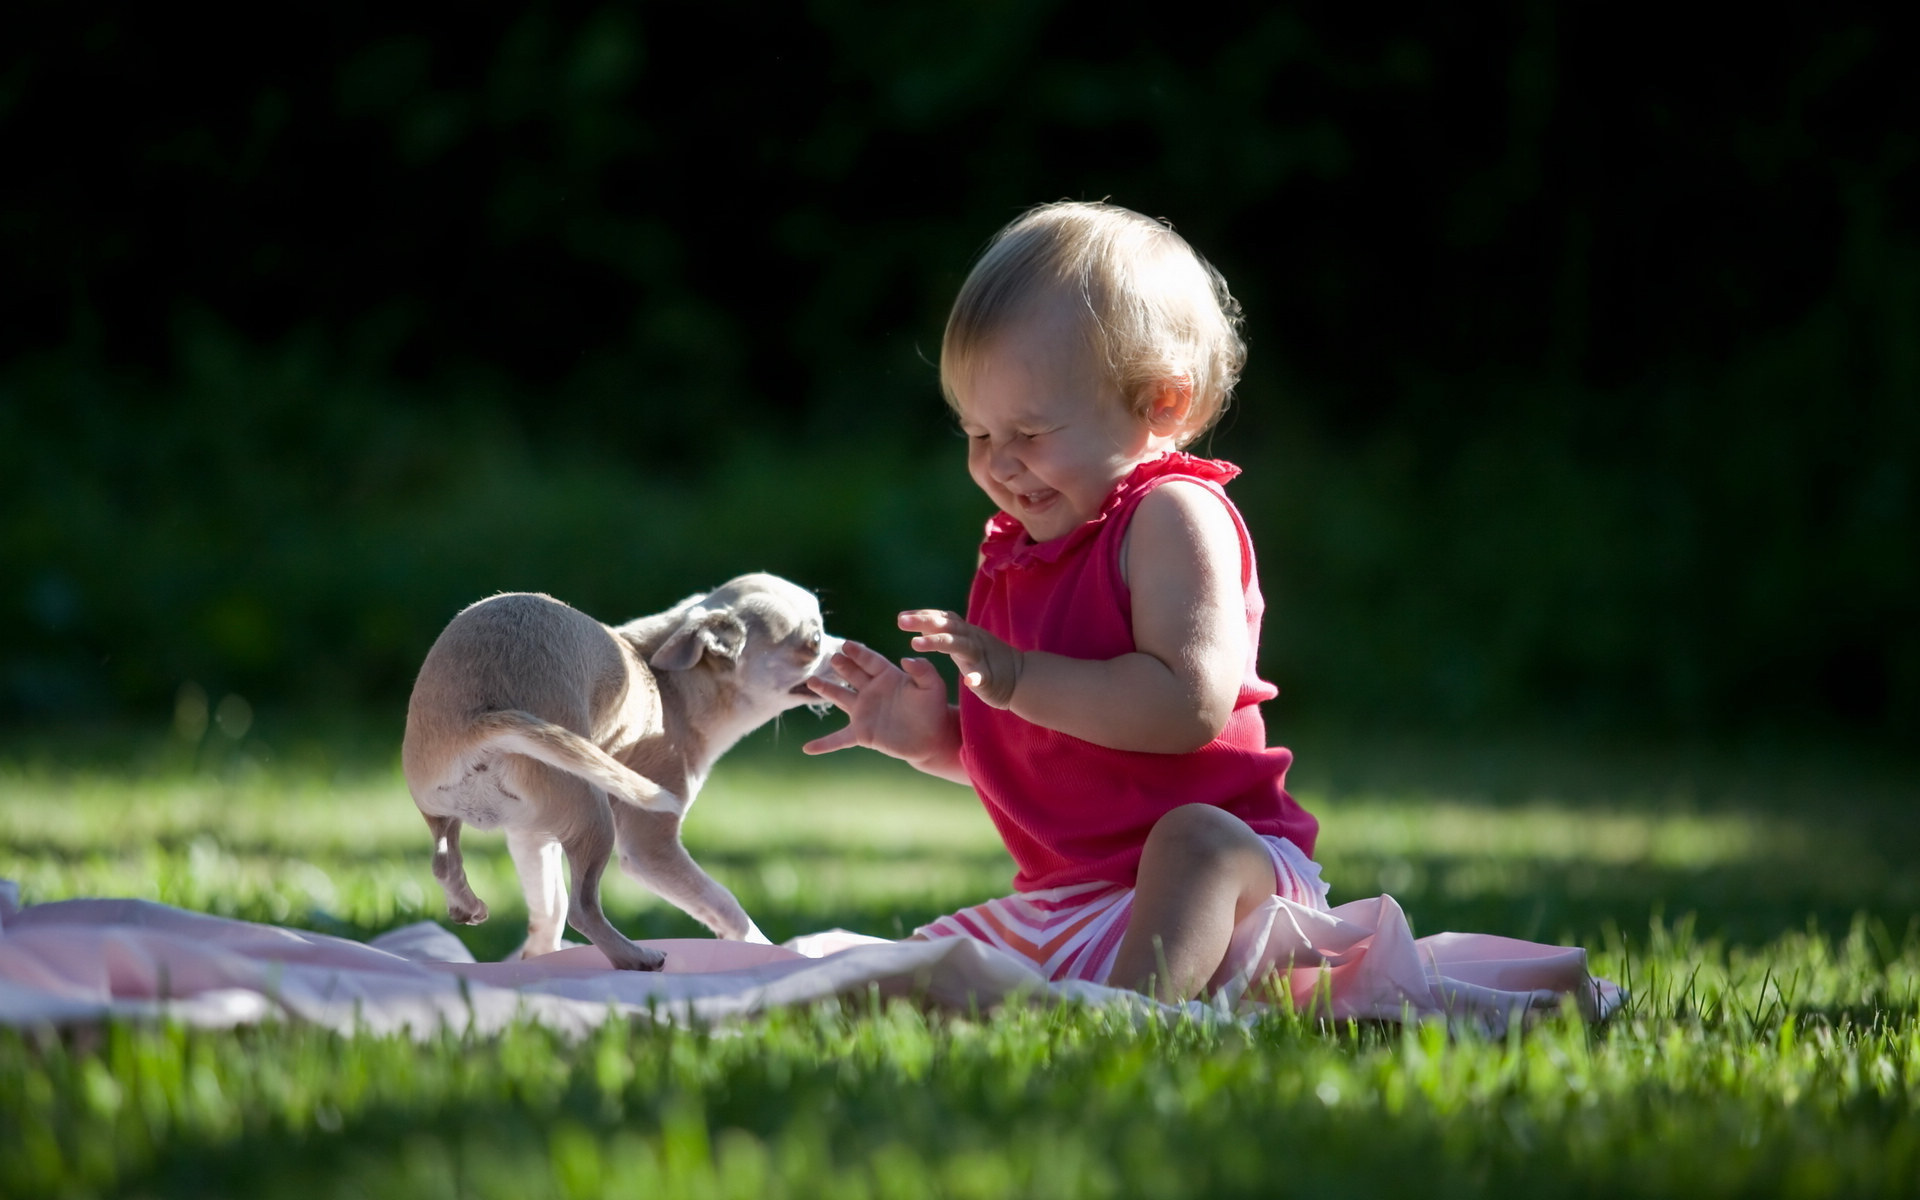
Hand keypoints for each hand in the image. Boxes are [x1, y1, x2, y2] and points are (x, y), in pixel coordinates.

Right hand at [802, 639, 957, 767]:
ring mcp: (864, 711)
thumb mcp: (933, 686)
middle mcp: (872, 691)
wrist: (932, 738)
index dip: (858, 653)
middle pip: (852, 674)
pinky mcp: (862, 733)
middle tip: (832, 658)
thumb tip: (906, 659)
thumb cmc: (933, 709)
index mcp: (888, 676)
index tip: (846, 645)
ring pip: (840, 697)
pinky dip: (824, 744)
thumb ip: (923, 670)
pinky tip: (808, 748)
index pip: (870, 661)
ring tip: (811, 681)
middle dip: (841, 665)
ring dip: (825, 689)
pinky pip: (839, 739)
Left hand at [897, 610, 1022, 708]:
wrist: (1019, 677)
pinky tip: (967, 681)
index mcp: (964, 632)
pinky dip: (976, 678)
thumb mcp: (962, 642)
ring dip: (938, 641)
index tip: (901, 617)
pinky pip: (982, 677)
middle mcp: (971, 639)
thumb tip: (918, 622)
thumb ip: (943, 631)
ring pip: (960, 645)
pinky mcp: (990, 678)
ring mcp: (981, 658)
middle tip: (900, 621)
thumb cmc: (984, 658)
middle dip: (924, 622)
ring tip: (916, 644)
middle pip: (947, 626)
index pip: (942, 618)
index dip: (922, 615)